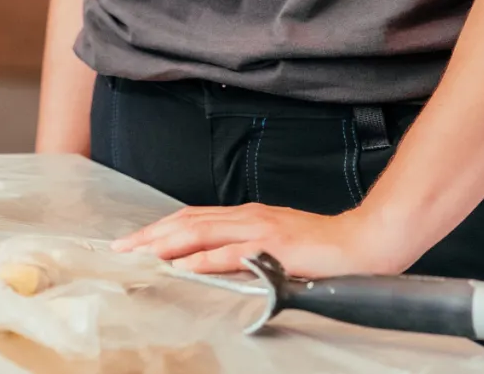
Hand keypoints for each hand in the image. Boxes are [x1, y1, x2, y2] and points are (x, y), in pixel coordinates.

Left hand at [112, 202, 397, 276]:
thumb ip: (247, 250)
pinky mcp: (273, 247)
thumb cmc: (322, 248)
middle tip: (121, 248)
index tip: (134, 241)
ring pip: (201, 232)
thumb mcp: (277, 244)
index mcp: (247, 216)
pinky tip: (183, 267)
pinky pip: (230, 254)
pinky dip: (202, 260)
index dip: (160, 228)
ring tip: (139, 254)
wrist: (362, 242)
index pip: (193, 218)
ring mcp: (259, 229)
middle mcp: (248, 216)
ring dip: (166, 243)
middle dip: (151, 235)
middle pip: (188, 221)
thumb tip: (215, 262)